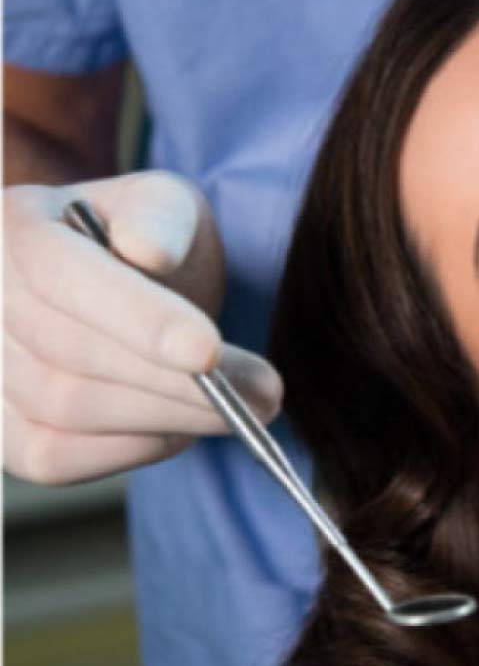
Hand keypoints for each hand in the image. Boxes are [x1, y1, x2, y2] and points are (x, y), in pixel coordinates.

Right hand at [4, 170, 282, 483]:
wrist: (119, 287)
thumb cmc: (146, 241)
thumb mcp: (167, 207)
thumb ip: (161, 218)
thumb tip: (148, 251)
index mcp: (15, 226)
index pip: (62, 275)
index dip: (137, 317)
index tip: (209, 351)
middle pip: (70, 356)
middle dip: (178, 382)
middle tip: (265, 393)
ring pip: (66, 412)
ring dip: (168, 418)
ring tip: (241, 409)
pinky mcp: (0, 431)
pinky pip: (55, 458)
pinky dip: (131, 448)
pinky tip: (181, 426)